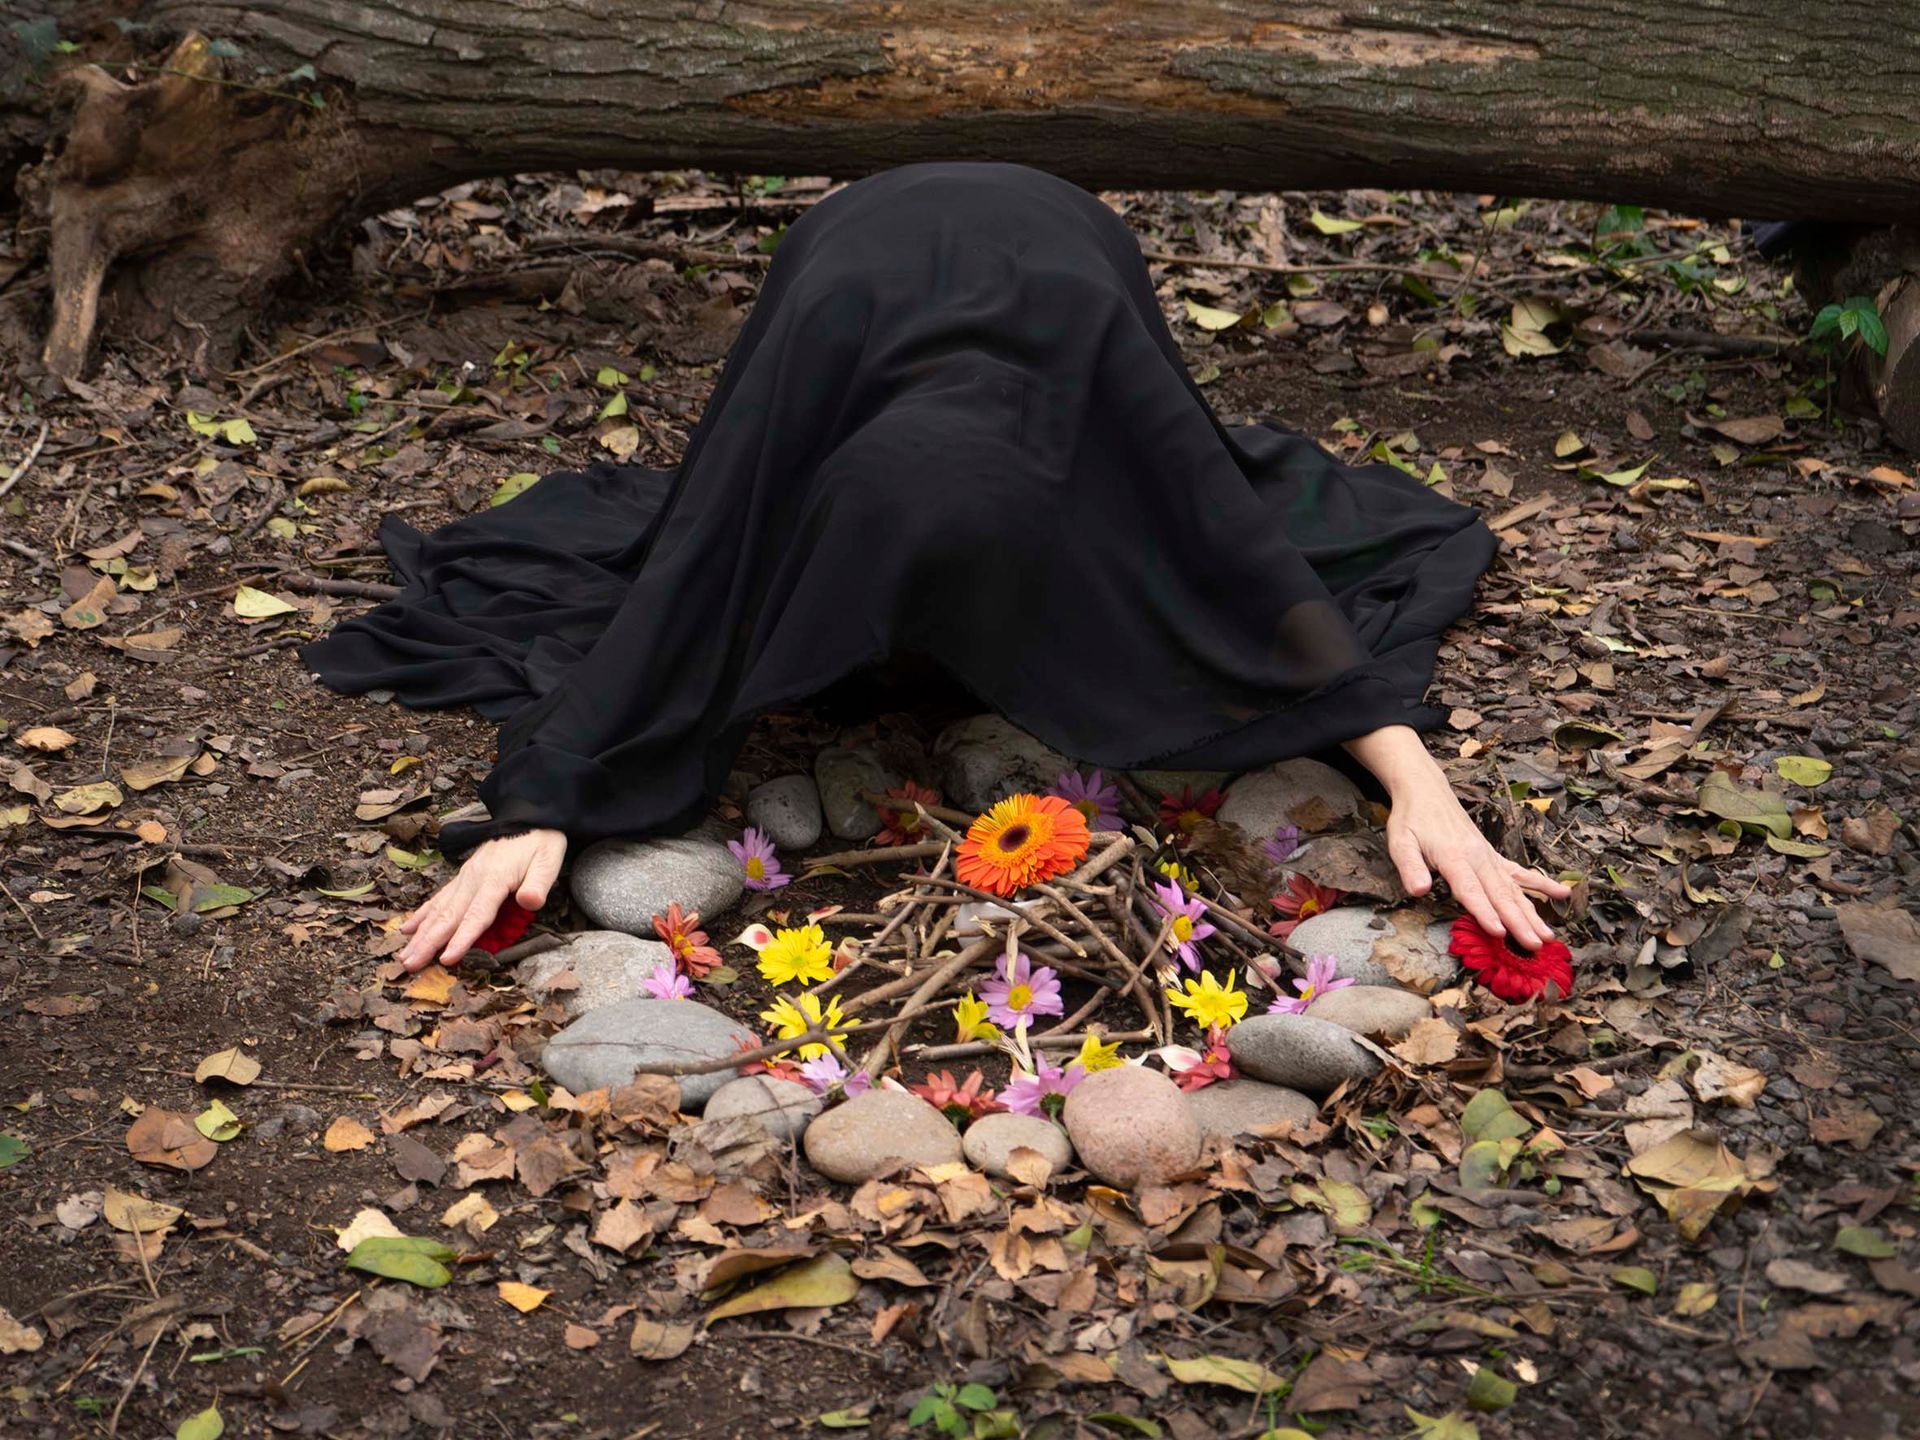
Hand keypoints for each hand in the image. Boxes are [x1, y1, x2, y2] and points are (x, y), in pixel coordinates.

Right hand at [397, 828, 566, 971]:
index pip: (477, 915)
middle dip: (428, 942)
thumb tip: (529, 902)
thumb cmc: (541, 842)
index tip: (446, 960)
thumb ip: (538, 884)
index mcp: (495, 879)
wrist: (529, 816)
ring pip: (439, 909)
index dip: (462, 938)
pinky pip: (439, 898)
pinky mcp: (464, 875)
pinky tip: (407, 928)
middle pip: (449, 916)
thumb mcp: (549, 861)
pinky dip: (422, 914)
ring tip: (404, 955)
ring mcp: (466, 877)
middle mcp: (474, 878)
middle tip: (409, 965)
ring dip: (420, 934)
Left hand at [1383, 768, 1570, 949]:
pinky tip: (1563, 893)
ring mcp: (1488, 857)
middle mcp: (1477, 857)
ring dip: (1532, 913)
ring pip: (1514, 888)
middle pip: (1499, 894)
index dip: (1484, 912)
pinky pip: (1521, 872)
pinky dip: (1542, 883)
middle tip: (1535, 946)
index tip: (1499, 932)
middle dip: (1518, 922)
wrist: (1427, 791)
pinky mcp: (1493, 856)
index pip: (1470, 889)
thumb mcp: (1400, 842)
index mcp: (1453, 857)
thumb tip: (1417, 890)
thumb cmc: (1411, 820)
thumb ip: (1409, 867)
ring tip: (1549, 936)